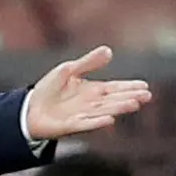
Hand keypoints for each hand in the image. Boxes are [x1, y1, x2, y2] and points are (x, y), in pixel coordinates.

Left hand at [26, 45, 151, 139]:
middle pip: (114, 100)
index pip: (114, 88)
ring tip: (133, 104)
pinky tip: (110, 119)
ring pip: (104, 111)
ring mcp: (83, 115)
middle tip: (146, 95)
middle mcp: (91, 104)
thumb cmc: (49, 90)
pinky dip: (98, 122)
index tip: (144, 86)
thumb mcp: (68, 71)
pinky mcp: (72, 125)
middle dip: (129, 97)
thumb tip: (108, 50)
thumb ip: (88, 63)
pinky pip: (87, 124)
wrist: (29, 108)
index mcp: (92, 90)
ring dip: (119, 108)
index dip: (129, 87)